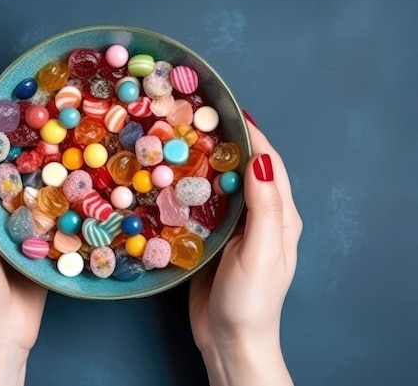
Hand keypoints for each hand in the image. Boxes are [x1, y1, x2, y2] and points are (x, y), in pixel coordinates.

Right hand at [189, 117, 301, 385]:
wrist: (228, 340)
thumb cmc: (250, 301)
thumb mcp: (261, 253)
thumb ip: (264, 208)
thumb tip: (261, 160)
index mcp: (279, 217)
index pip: (269, 165)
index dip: (252, 136)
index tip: (227, 111)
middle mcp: (258, 216)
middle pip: (243, 170)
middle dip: (224, 144)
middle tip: (195, 122)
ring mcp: (234, 227)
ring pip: (220, 186)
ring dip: (204, 164)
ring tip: (179, 142)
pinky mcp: (212, 239)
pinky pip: (202, 206)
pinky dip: (190, 189)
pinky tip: (172, 180)